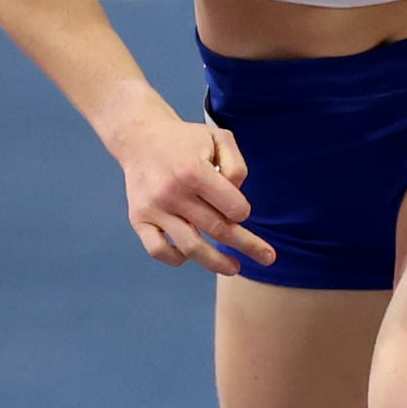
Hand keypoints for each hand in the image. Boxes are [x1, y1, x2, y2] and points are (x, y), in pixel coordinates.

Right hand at [112, 105, 270, 275]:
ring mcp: (153, 209)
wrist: (140, 138)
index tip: (241, 210)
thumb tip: (237, 200)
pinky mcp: (138, 219)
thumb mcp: (219, 138)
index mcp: (193, 171)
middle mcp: (172, 192)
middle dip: (247, 245)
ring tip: (234, 268)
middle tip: (268, 258)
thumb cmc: (186, 141)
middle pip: (217, 229)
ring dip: (216, 263)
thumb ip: (237, 167)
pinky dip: (176, 259)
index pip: (232, 207)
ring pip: (190, 247)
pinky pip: (157, 250)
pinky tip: (190, 257)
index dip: (243, 212)